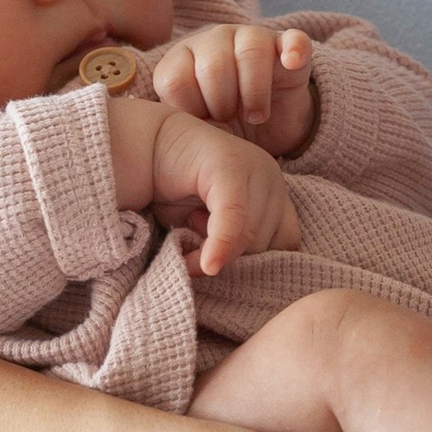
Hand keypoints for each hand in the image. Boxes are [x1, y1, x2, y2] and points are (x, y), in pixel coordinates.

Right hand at [108, 94, 300, 269]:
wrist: (144, 149)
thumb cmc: (177, 191)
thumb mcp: (211, 227)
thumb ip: (234, 246)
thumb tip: (246, 283)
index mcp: (275, 193)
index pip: (286, 244)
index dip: (257, 264)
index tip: (222, 265)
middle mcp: (272, 178)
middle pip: (268, 243)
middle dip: (232, 258)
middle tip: (195, 239)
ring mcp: (255, 167)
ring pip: (251, 234)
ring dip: (217, 251)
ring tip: (189, 226)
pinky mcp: (230, 166)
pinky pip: (234, 216)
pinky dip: (221, 244)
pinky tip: (205, 264)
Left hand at [150, 22, 317, 158]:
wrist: (267, 130)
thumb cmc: (223, 127)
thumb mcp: (197, 130)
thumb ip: (185, 125)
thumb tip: (189, 128)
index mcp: (182, 59)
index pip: (175, 80)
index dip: (190, 109)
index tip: (203, 120)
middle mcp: (214, 40)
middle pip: (213, 67)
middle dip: (222, 104)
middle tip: (231, 119)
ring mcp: (252, 37)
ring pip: (250, 51)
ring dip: (255, 94)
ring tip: (256, 116)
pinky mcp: (288, 45)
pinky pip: (293, 38)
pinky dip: (293, 50)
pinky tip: (290, 64)